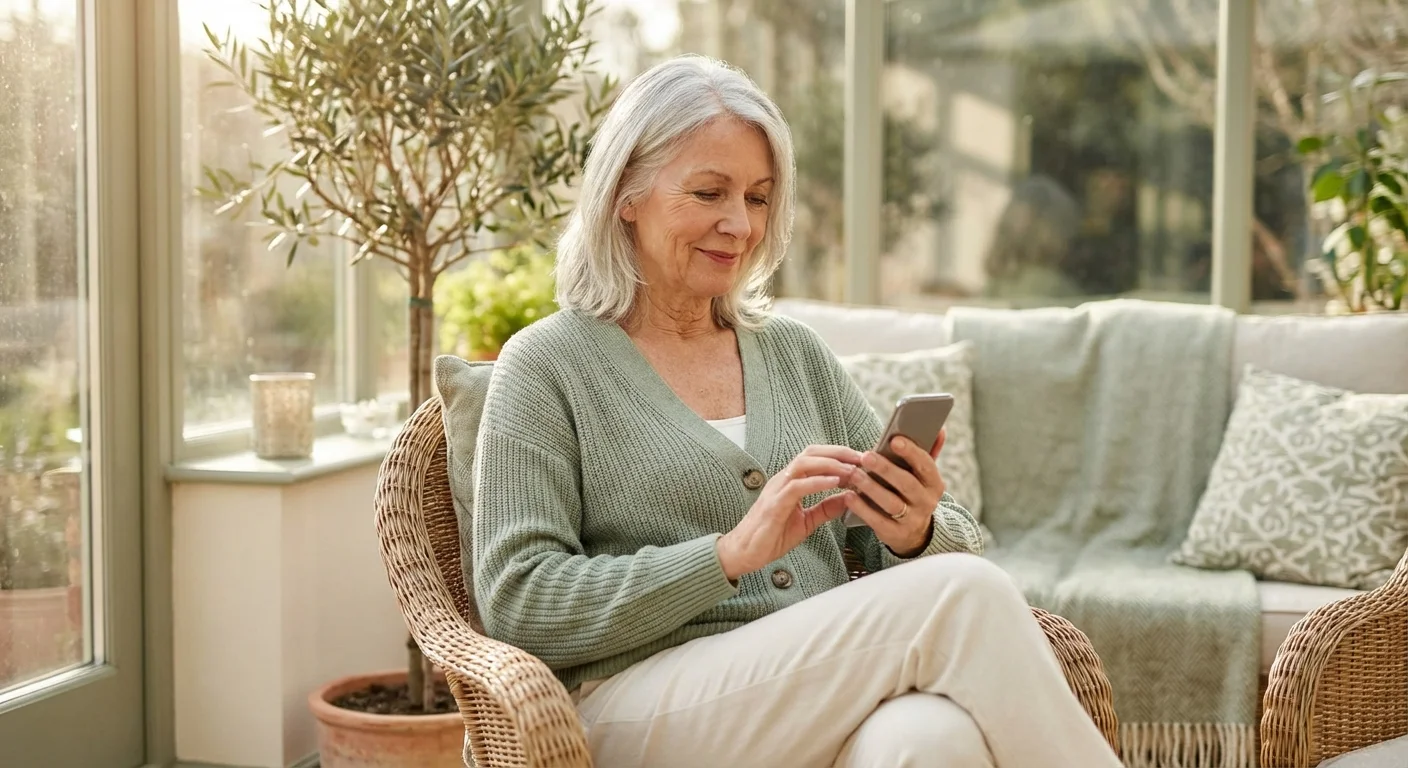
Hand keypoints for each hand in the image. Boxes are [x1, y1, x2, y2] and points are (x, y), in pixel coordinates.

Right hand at [716, 445, 862, 580]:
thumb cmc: (770, 536)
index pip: (815, 457)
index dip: (838, 455)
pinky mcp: (775, 504)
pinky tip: (834, 483)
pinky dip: (817, 482)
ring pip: (804, 464)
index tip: (861, 459)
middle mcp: (783, 479)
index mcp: (790, 481)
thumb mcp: (806, 522)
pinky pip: (797, 486)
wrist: (745, 552)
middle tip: (862, 458)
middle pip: (811, 453)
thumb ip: (825, 509)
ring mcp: (777, 490)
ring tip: (852, 469)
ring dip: (831, 464)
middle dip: (838, 452)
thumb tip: (848, 498)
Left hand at [843, 429, 946, 556]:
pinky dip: (862, 508)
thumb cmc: (913, 493)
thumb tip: (939, 428)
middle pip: (906, 484)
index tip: (894, 440)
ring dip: (871, 487)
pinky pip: (877, 520)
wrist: (915, 533)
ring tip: (854, 474)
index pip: (926, 465)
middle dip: (886, 469)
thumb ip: (929, 452)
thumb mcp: (923, 476)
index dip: (911, 452)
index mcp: (934, 483)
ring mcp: (912, 520)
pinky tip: (848, 496)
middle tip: (866, 456)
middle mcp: (927, 502)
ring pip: (891, 503)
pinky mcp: (895, 534)